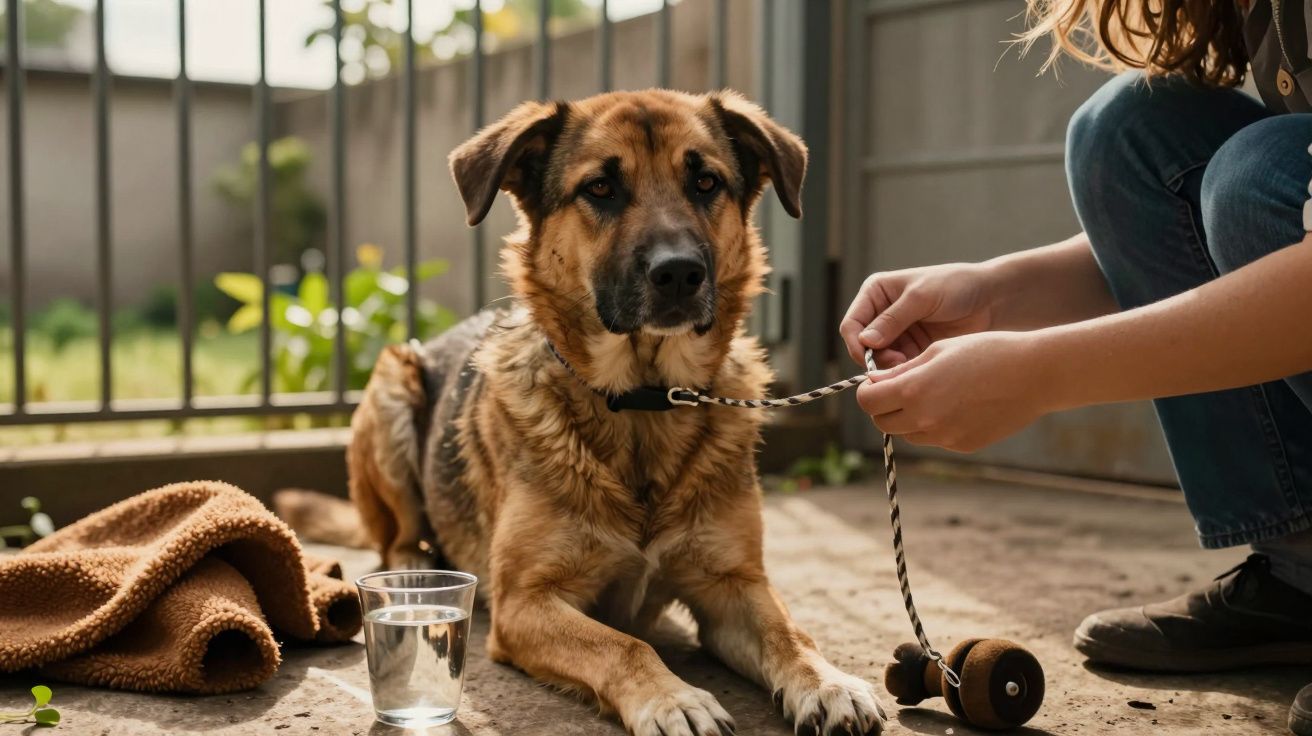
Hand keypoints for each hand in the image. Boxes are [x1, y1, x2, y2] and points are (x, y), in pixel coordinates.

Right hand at [839, 263, 996, 368]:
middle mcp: (881, 314)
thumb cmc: (956, 286)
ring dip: (890, 368)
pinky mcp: (911, 350)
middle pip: (862, 347)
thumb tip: (865, 341)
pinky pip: (898, 367)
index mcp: (876, 293)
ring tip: (911, 366)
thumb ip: (893, 319)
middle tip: (898, 365)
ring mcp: (896, 334)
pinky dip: (904, 371)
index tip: (870, 359)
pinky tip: (920, 369)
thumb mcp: (922, 297)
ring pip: (879, 361)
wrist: (990, 300)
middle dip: (876, 359)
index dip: (856, 343)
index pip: (852, 324)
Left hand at [855, 332, 1055, 452]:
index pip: (868, 401)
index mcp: (914, 390)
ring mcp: (944, 436)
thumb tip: (874, 381)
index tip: (877, 383)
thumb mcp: (939, 351)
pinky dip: (935, 425)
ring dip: (908, 418)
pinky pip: (935, 438)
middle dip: (883, 407)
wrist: (1033, 375)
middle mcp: (925, 418)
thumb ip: (902, 370)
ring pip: (908, 433)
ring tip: (933, 395)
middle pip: (882, 422)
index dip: (868, 391)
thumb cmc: (986, 351)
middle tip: (899, 390)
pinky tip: (957, 405)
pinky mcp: (962, 446)